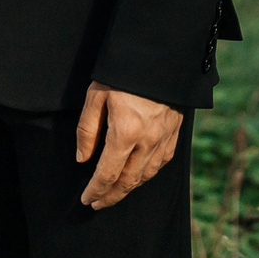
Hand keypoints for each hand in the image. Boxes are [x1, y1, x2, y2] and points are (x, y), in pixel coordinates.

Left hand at [74, 83, 181, 209]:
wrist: (162, 53)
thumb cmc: (123, 72)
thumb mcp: (96, 95)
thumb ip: (87, 129)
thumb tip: (83, 159)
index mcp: (126, 132)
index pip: (107, 174)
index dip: (95, 190)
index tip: (85, 199)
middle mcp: (148, 140)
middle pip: (128, 181)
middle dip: (111, 196)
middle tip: (97, 203)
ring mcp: (164, 137)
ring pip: (146, 175)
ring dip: (129, 188)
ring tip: (115, 193)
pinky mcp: (175, 132)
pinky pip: (162, 162)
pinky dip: (148, 174)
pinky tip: (140, 175)